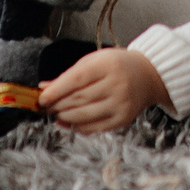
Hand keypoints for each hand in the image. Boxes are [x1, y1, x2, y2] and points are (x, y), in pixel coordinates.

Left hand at [40, 47, 171, 132]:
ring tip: (55, 114)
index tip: (41, 98)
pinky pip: (94, 128)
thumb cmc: (117, 66)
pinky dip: (78, 127)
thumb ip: (69, 74)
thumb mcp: (94, 61)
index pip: (77, 79)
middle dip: (57, 105)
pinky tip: (68, 122)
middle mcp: (117, 85)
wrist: (148, 76)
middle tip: (45, 108)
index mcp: (108, 65)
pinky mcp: (122, 119)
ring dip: (64, 117)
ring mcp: (121, 104)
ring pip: (84, 115)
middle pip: (79, 99)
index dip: (56, 90)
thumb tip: (44, 88)